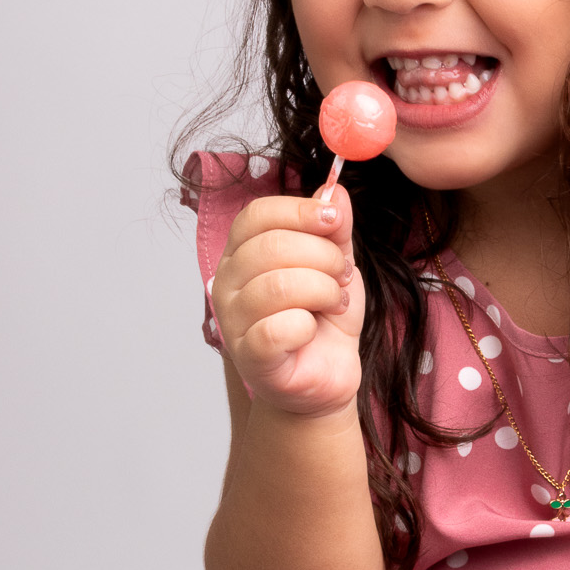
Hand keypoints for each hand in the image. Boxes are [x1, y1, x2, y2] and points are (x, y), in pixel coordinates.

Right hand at [209, 185, 363, 415]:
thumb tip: (335, 190)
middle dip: (323, 257)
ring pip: (279, 286)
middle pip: (271, 247)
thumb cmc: (324, 321)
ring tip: (336, 302)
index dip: (300, 211)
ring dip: (323, 291)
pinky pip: (278, 328)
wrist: (326, 379)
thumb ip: (334, 229)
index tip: (334, 222)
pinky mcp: (250, 357)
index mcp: (242, 253)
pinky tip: (314, 331)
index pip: (257, 215)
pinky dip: (308, 326)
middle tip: (342, 276)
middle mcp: (227, 283)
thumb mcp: (337, 265)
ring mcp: (233, 322)